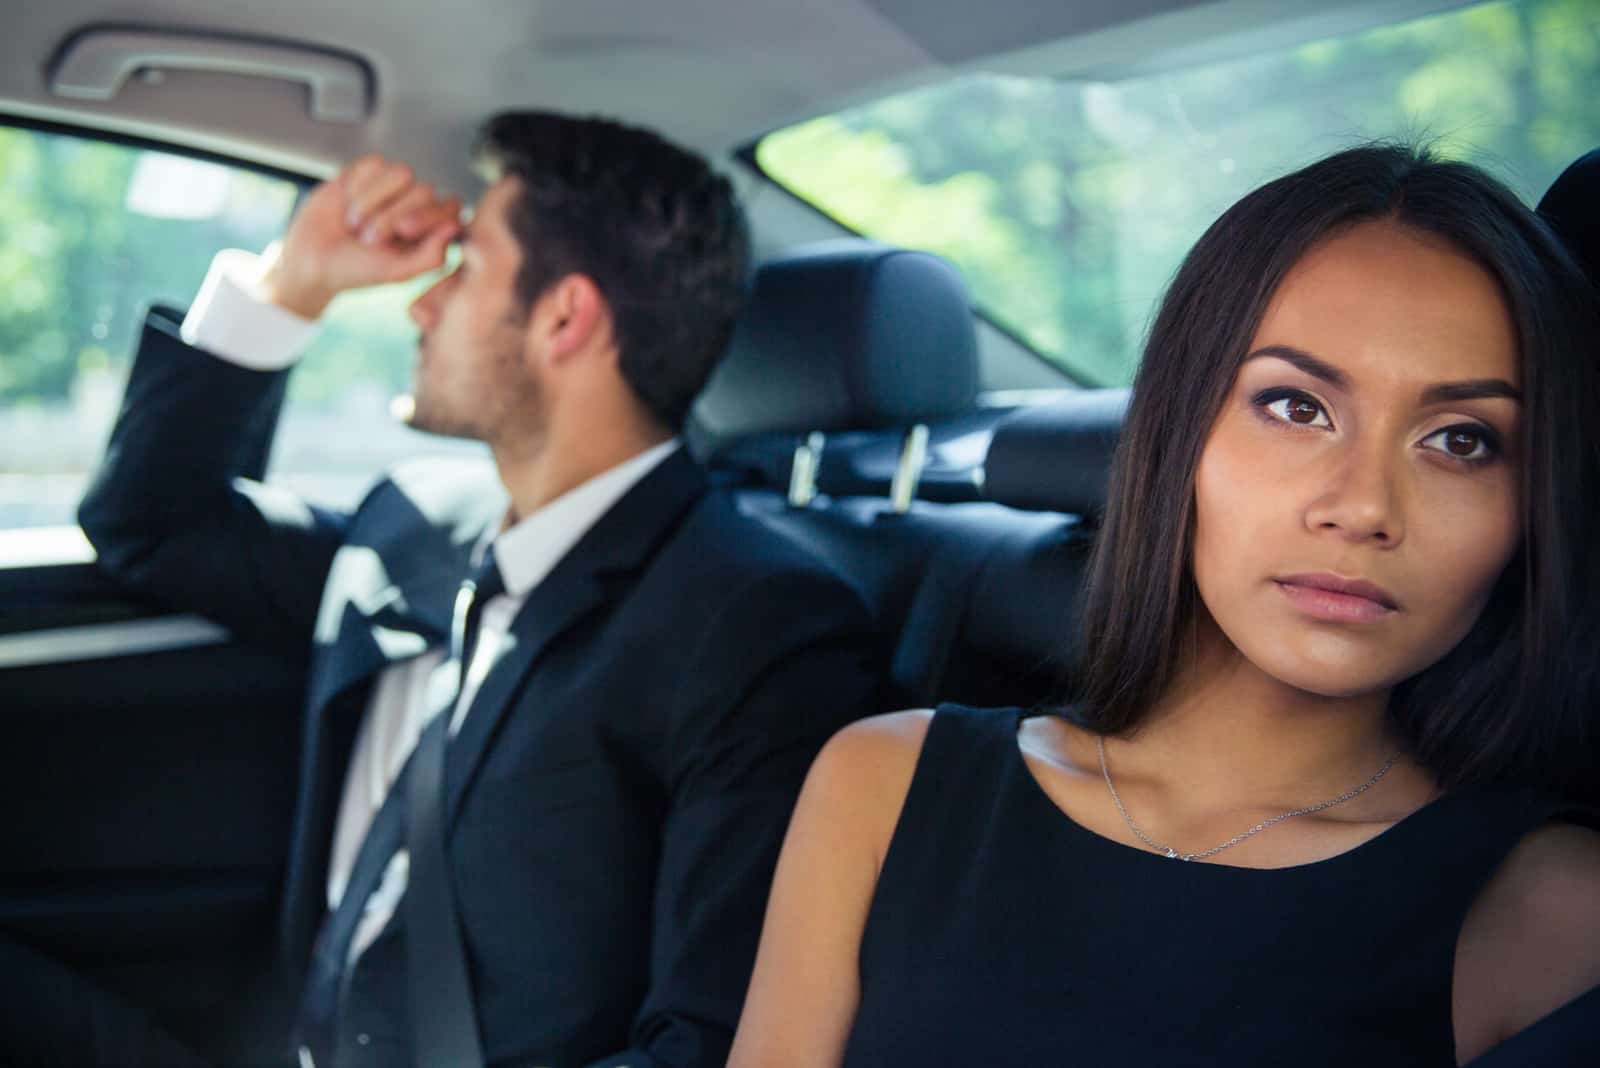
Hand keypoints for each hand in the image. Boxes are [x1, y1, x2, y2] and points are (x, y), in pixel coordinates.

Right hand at [260, 154, 463, 318]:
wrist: (311, 259)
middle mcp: (416, 205)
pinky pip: (374, 164)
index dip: (429, 215)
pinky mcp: (367, 172)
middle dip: (392, 215)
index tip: (404, 231)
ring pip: (402, 172)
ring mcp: (392, 187)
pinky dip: (358, 187)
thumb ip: (431, 256)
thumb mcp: (397, 272)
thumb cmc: (356, 270)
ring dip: (374, 200)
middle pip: (424, 190)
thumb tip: (455, 227)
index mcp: (431, 231)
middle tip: (368, 239)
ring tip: (356, 224)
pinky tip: (347, 204)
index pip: (451, 207)